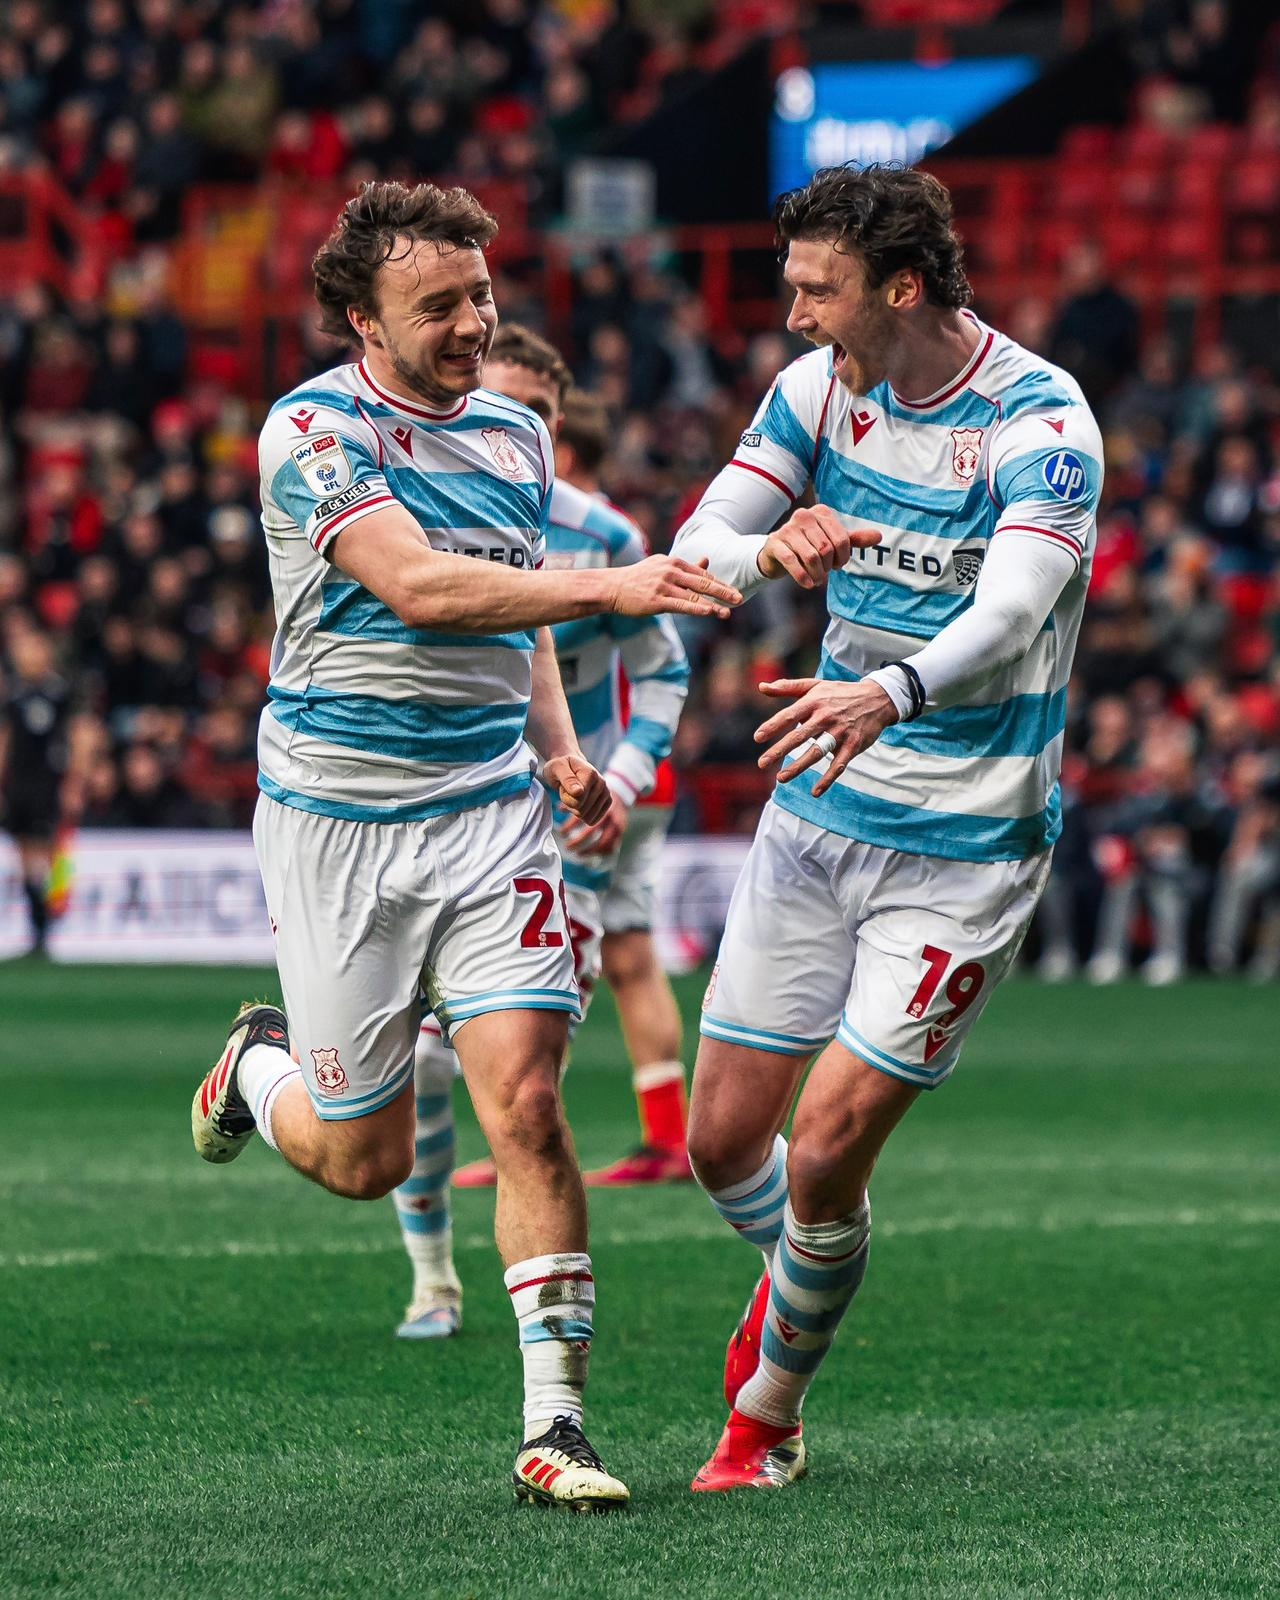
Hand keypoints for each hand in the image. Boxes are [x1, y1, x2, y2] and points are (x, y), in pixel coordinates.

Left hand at [543, 752, 610, 825]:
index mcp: (590, 773)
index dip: (565, 798)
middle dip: (569, 804)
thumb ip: (567, 779)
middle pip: (581, 810)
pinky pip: (593, 820)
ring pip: (587, 817)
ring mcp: (606, 792)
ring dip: (575, 810)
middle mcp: (601, 783)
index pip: (577, 800)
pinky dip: (582, 816)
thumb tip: (579, 792)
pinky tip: (580, 804)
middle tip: (567, 790)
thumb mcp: (556, 768)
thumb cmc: (560, 767)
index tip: (563, 786)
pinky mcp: (607, 801)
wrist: (569, 766)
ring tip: (573, 795)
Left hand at [560, 790, 628, 855]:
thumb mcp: (586, 792)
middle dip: (578, 840)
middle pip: (592, 830)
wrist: (620, 791)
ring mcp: (617, 821)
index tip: (562, 832)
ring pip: (603, 840)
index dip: (571, 825)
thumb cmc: (597, 792)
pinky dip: (601, 851)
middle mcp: (609, 812)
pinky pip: (612, 844)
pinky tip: (591, 854)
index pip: (583, 816)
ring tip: (578, 854)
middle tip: (567, 847)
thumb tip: (559, 808)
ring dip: (589, 849)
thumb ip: (573, 800)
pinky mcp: (621, 829)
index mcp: (599, 801)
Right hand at [611, 555, 740, 619]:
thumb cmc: (638, 579)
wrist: (612, 587)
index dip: (719, 583)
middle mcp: (670, 571)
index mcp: (673, 562)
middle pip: (702, 582)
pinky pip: (681, 605)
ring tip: (728, 612)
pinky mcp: (656, 600)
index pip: (702, 574)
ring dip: (713, 604)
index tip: (733, 592)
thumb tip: (707, 561)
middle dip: (723, 591)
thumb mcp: (662, 567)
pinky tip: (709, 612)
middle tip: (739, 598)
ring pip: (693, 595)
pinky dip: (697, 608)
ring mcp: (663, 586)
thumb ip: (686, 567)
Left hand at [755, 677, 897, 797]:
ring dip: (799, 766)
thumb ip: (787, 687)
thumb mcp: (814, 685)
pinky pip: (839, 764)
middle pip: (799, 735)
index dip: (773, 726)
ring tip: (781, 778)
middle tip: (762, 763)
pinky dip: (828, 779)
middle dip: (780, 750)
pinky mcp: (853, 745)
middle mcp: (826, 716)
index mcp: (814, 701)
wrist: (877, 699)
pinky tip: (815, 791)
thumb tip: (761, 687)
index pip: (789, 715)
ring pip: (817, 752)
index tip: (757, 738)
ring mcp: (840, 732)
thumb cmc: (839, 693)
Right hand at [757, 506, 879, 588]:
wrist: (776, 554)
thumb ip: (853, 540)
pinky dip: (803, 577)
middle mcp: (804, 516)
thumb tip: (878, 536)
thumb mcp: (832, 542)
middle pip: (826, 549)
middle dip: (828, 566)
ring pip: (811, 557)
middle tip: (825, 573)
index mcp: (821, 512)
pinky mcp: (775, 543)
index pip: (842, 539)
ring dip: (817, 574)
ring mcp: (787, 529)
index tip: (838, 565)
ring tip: (817, 579)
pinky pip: (792, 562)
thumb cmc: (809, 547)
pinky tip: (808, 584)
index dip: (843, 557)